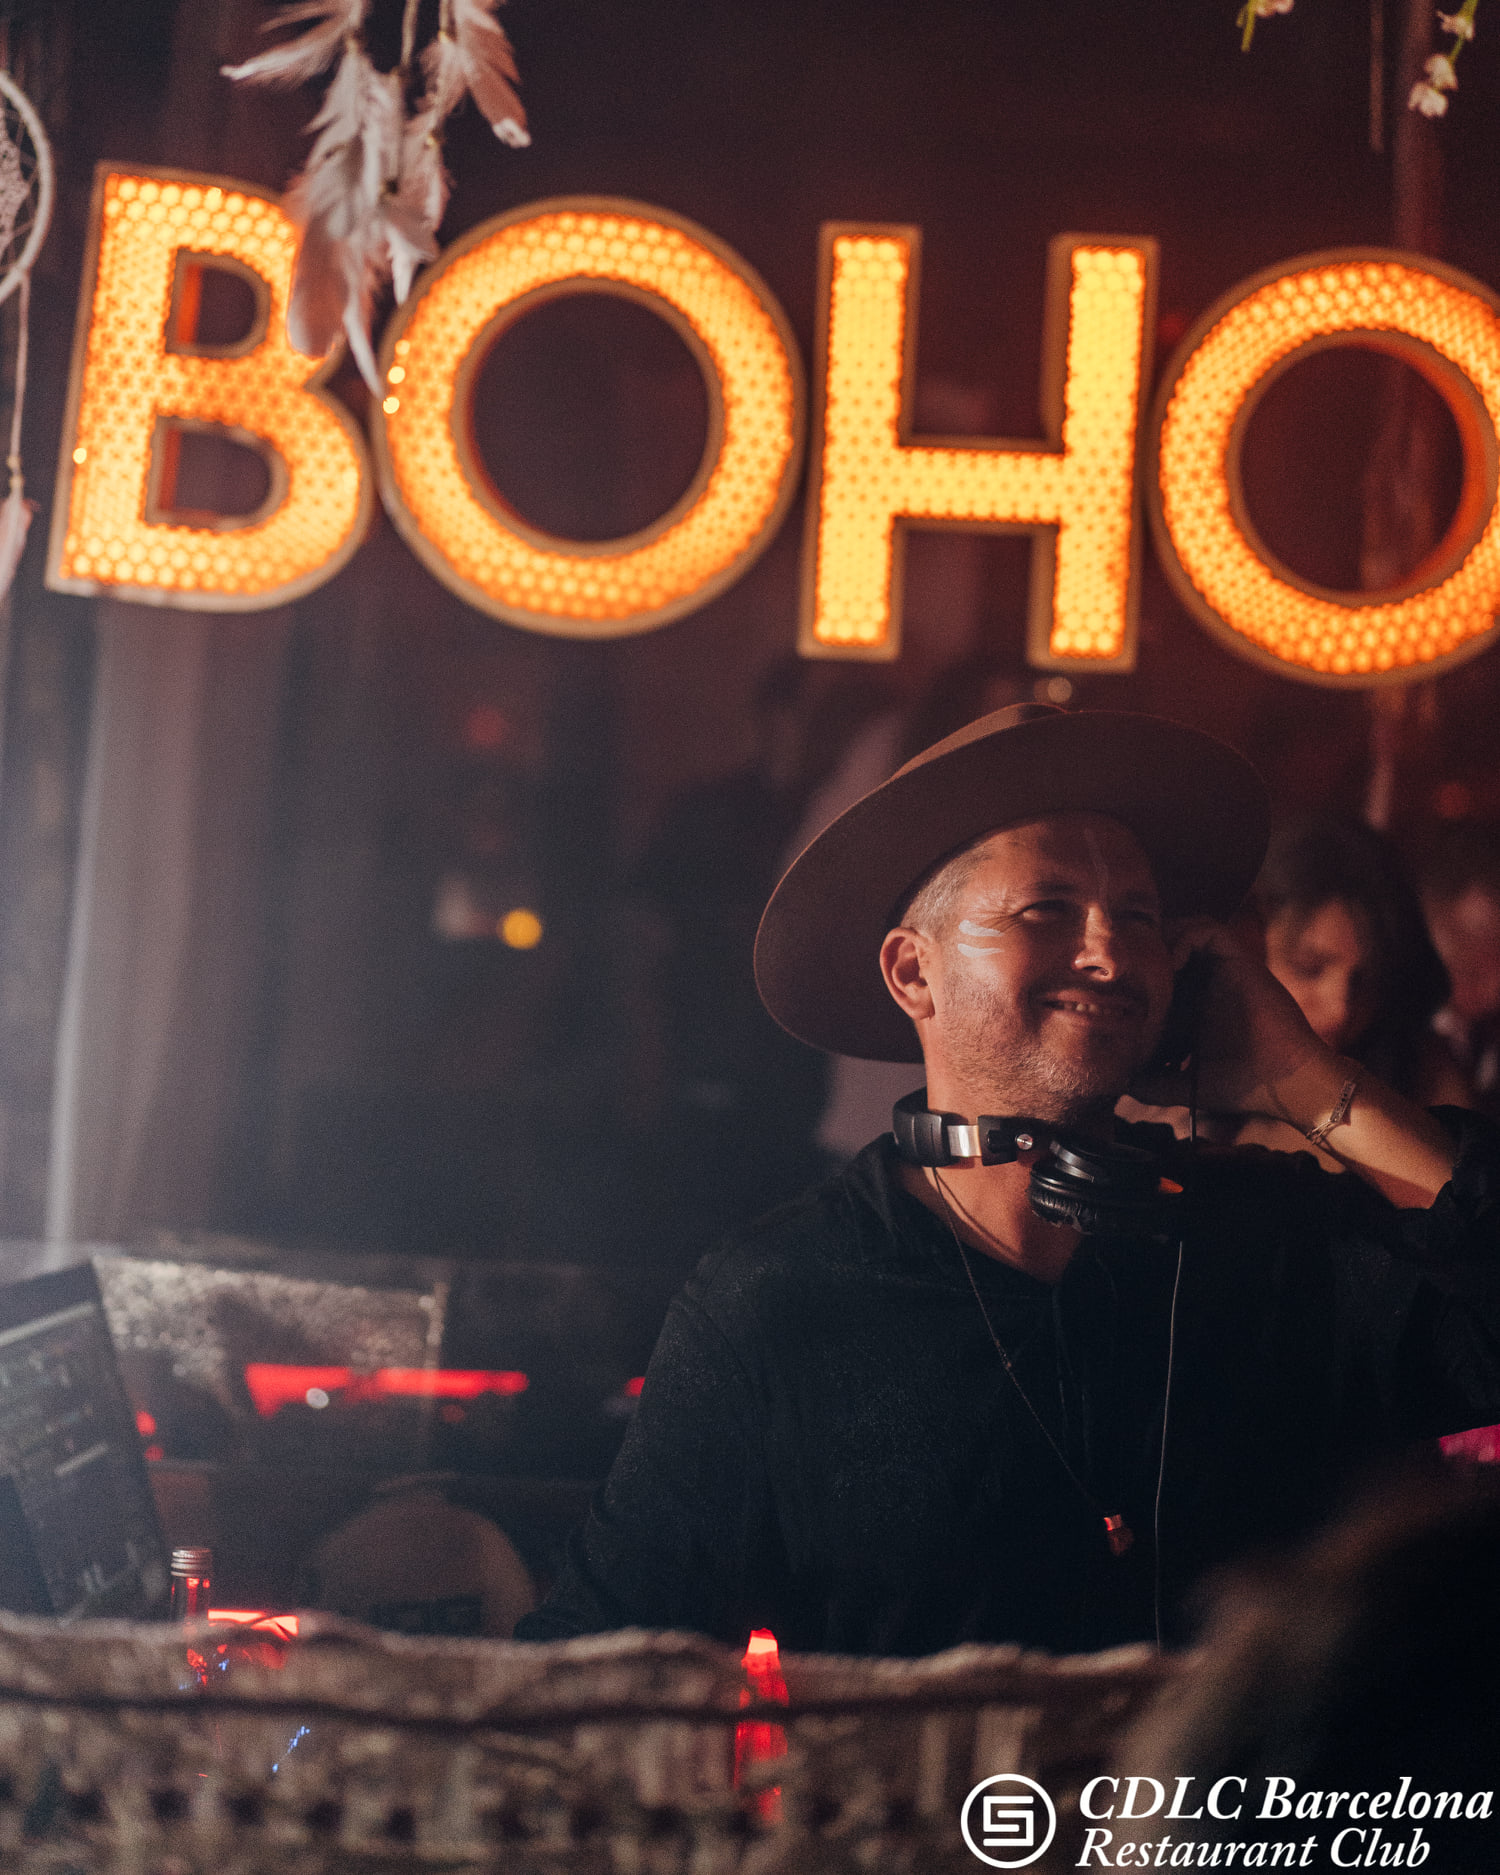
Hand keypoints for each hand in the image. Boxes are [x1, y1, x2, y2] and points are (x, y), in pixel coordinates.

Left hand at [1129, 919, 1337, 1119]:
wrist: (1287, 1083)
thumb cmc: (1242, 1087)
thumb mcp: (1184, 1086)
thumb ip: (1151, 1083)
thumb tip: (1116, 1082)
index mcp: (1193, 1005)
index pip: (1155, 973)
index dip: (1133, 977)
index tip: (1114, 995)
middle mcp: (1206, 981)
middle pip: (1166, 944)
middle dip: (1142, 953)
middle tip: (1124, 975)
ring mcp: (1223, 969)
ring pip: (1184, 928)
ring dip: (1161, 941)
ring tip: (1147, 970)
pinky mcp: (1240, 960)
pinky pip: (1208, 928)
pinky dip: (1184, 939)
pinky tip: (1172, 967)